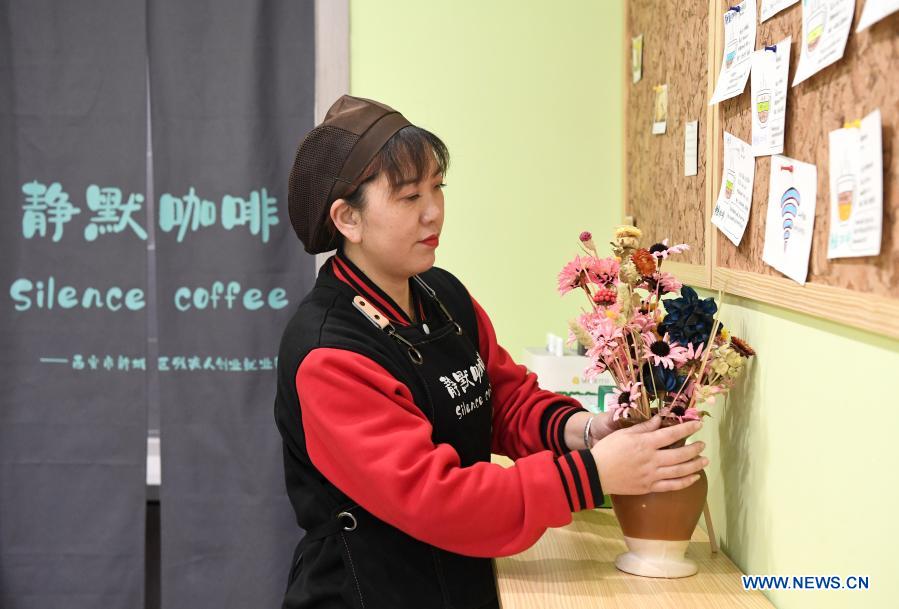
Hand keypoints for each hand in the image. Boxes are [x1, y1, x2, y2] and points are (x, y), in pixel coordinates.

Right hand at [590, 415, 706, 494]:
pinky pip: (672, 486)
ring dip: (695, 465)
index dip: (687, 428)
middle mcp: (652, 459)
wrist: (596, 473)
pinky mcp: (649, 487)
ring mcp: (652, 475)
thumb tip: (659, 419)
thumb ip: (643, 427)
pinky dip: (685, 482)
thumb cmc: (607, 449)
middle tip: (702, 444)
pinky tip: (694, 477)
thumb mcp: (623, 433)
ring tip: (704, 460)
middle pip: (680, 454)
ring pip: (679, 471)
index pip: (672, 434)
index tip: (698, 424)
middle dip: (694, 449)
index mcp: (645, 443)